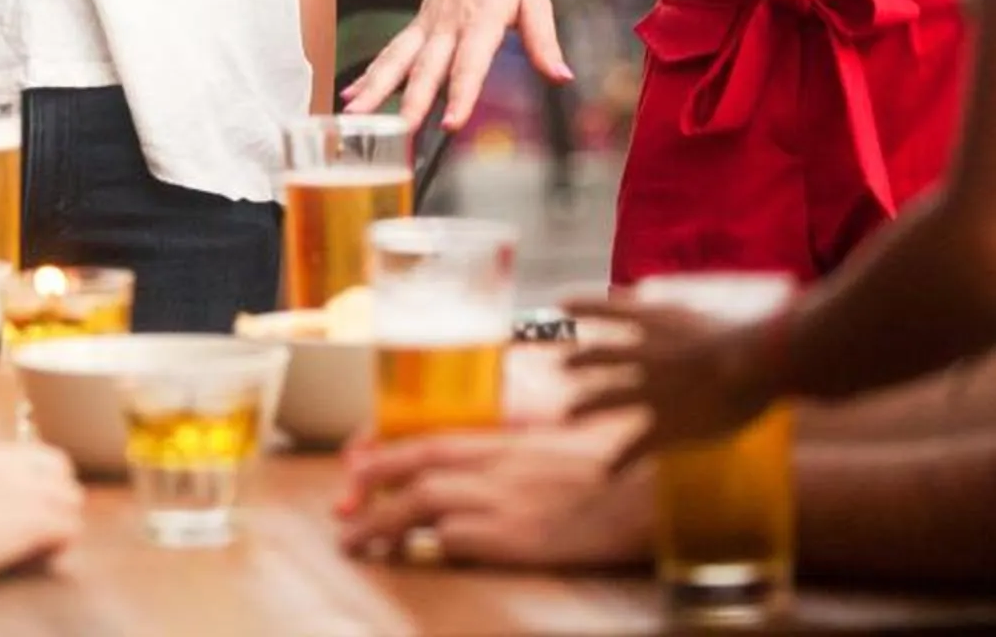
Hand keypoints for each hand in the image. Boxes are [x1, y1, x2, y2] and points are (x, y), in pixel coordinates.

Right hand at [0, 437, 81, 584]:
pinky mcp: (38, 519)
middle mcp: (9, 462)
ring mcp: (27, 488)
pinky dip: (59, 545)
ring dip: (59, 519)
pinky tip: (42, 557)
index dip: (31, 478)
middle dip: (55, 491)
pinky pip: (70, 528)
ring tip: (42, 543)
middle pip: (58, 466)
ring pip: (71, 496)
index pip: (24, 452)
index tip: (19, 502)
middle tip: (40, 520)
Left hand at [335, 416, 653, 567]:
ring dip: (380, 521)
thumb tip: (485, 472)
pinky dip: (428, 545)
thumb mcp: (561, 451)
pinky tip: (411, 558)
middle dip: (369, 482)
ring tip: (354, 542)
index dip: (388, 447)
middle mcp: (498, 464)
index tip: (356, 461)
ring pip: (422, 501)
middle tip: (341, 506)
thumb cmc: (618, 472)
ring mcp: (505, 499)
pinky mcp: (517, 537)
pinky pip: (456, 539)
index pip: (432, 436)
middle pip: (416, 464)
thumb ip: (520, 455)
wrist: (654, 490)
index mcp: (508, 441)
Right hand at [340, 0, 572, 131]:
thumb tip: (562, 77)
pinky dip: (370, 73)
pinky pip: (392, 51)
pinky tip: (352, 95)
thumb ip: (544, 43)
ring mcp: (428, 23)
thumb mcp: (537, 0)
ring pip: (398, 58)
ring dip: (375, 87)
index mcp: (481, 18)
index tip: (451, 124)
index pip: (470, 64)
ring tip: (355, 114)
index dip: (461, 94)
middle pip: (427, 66)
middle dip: (411, 100)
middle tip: (400, 130)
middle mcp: (449, 23)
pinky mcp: (418, 24)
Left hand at [561, 294, 786, 471]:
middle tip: (563, 366)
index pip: (609, 308)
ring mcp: (651, 392)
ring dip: (583, 408)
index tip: (561, 301)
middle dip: (579, 361)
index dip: (585, 304)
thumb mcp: (705, 312)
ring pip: (605, 400)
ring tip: (567, 415)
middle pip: (600, 357)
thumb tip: (664, 312)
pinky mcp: (665, 426)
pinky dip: (618, 462)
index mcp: (656, 322)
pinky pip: (634, 447)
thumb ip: (679, 314)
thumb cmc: (744, 333)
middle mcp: (645, 355)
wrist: (757, 361)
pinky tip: (606, 474)